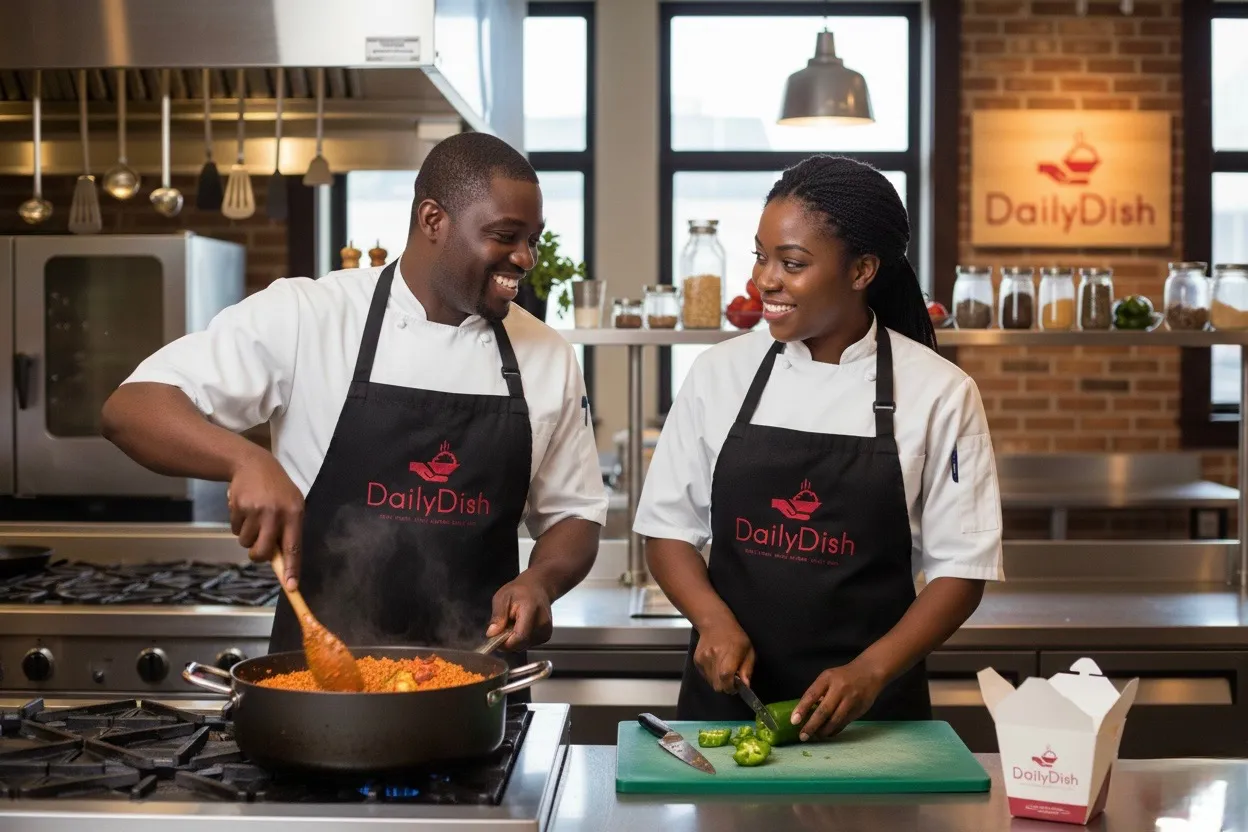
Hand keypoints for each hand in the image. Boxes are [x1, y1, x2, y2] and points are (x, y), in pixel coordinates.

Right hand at [226, 450, 303, 590]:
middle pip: (262, 552)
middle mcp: (276, 513)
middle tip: (258, 548)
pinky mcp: (238, 507)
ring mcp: (256, 510)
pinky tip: (245, 510)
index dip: (292, 569)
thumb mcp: (292, 505)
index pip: (294, 547)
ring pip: (246, 542)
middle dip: (258, 555)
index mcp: (295, 513)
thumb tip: (283, 562)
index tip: (291, 587)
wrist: (253, 464)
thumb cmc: (278, 490)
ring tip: (254, 518)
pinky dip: (239, 525)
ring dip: (248, 536)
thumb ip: (289, 531)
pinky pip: (235, 530)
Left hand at [486, 575, 552, 650]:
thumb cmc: (519, 590)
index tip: (494, 637)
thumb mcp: (502, 597)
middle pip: (521, 644)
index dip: (504, 642)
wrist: (537, 587)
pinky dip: (520, 640)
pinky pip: (527, 645)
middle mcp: (542, 623)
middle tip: (502, 627)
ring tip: (512, 624)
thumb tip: (491, 634)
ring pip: (523, 646)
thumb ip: (498, 615)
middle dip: (507, 641)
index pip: (519, 637)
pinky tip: (519, 627)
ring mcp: (546, 631)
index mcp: (531, 611)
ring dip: (513, 640)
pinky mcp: (546, 636)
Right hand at [693, 613, 754, 693]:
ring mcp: (703, 659)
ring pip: (711, 683)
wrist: (715, 624)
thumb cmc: (735, 636)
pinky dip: (712, 676)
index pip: (726, 677)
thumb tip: (746, 685)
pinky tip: (716, 665)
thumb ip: (747, 669)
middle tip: (732, 679)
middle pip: (718, 685)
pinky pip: (705, 677)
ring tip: (724, 670)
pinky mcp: (696, 661)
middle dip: (726, 687)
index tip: (736, 687)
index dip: (731, 687)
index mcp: (728, 654)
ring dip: (719, 681)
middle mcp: (713, 657)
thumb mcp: (748, 650)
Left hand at [791, 659, 884, 740]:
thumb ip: (818, 692)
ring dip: (823, 731)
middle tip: (803, 736)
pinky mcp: (859, 710)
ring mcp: (851, 700)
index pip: (811, 695)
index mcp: (828, 678)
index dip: (801, 709)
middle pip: (823, 711)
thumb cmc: (843, 676)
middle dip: (812, 726)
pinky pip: (844, 723)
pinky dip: (834, 730)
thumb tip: (805, 712)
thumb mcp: (828, 677)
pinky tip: (827, 733)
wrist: (870, 672)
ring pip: (835, 720)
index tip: (794, 721)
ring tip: (815, 736)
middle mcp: (839, 689)